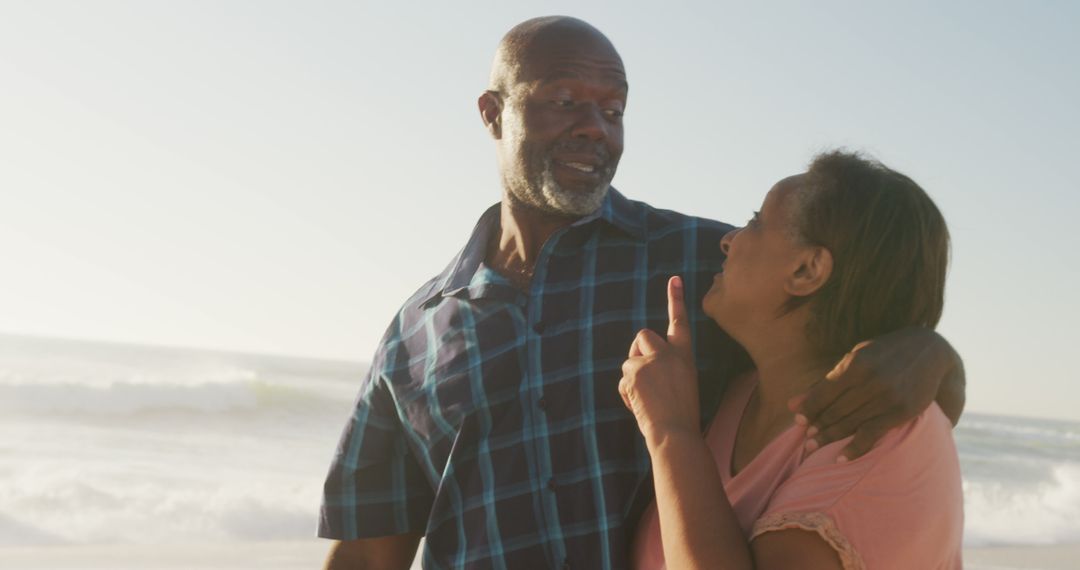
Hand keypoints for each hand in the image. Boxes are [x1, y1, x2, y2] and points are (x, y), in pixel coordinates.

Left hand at [619, 276, 699, 444]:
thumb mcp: (682, 385)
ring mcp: (649, 361)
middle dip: (638, 351)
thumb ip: (666, 369)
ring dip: (633, 377)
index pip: (680, 322)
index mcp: (685, 356)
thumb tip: (644, 366)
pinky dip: (627, 393)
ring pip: (629, 361)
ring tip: (647, 399)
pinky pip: (623, 379)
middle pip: (643, 336)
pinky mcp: (633, 372)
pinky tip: (640, 406)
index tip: (674, 279)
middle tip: (643, 374)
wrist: (675, 433)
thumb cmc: (682, 416)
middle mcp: (668, 353)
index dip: (676, 299)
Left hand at [789, 327, 953, 460]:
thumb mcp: (855, 359)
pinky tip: (840, 458)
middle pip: (836, 410)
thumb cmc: (883, 354)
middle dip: (818, 426)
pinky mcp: (902, 411)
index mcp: (856, 364)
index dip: (809, 409)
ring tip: (814, 447)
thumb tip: (792, 405)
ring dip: (830, 437)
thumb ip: (825, 382)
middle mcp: (871, 380)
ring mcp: (888, 397)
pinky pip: (872, 434)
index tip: (798, 421)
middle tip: (806, 440)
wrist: (929, 351)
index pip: (824, 392)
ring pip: (851, 423)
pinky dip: (854, 448)